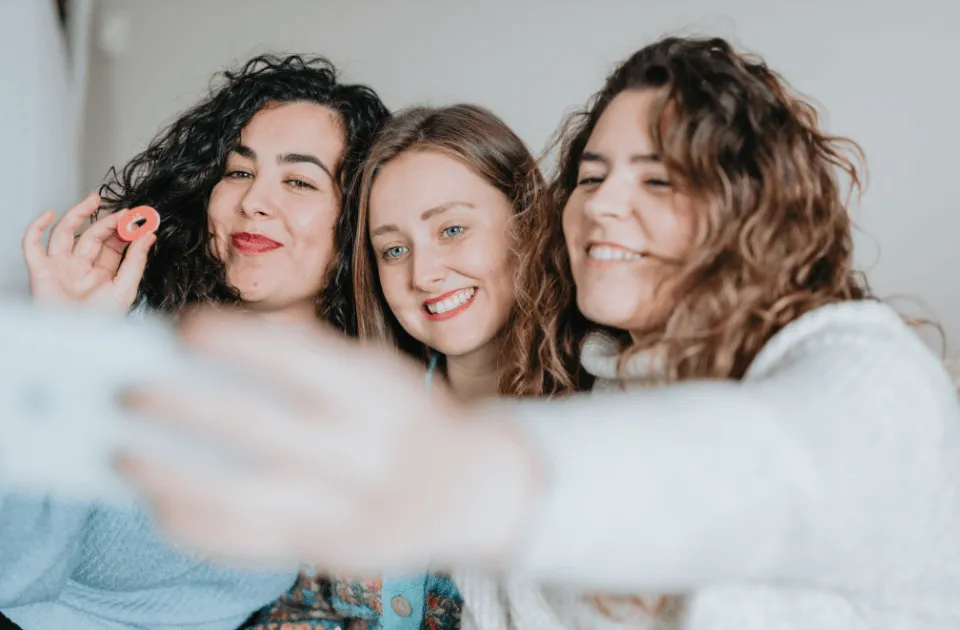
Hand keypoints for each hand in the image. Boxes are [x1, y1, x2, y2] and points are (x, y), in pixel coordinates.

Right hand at [22, 192, 154, 310]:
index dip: (125, 231)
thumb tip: (149, 236)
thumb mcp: (126, 288)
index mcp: (103, 276)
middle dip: (108, 222)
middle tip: (124, 211)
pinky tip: (51, 214)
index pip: (114, 246)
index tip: (140, 218)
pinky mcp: (40, 270)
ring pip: (66, 233)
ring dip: (78, 214)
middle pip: (93, 236)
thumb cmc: (100, 322)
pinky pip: (32, 244)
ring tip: (95, 199)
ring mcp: (60, 267)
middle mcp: (81, 269)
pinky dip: (37, 227)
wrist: (76, 338)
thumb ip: (137, 260)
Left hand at [118, 308, 539, 572]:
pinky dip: (196, 525)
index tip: (182, 328)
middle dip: (184, 407)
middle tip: (130, 391)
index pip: (298, 357)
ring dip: (171, 475)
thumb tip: (205, 370)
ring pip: (243, 496)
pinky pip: (251, 544)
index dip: (235, 340)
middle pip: (258, 427)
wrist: (475, 488)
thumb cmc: (408, 419)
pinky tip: (160, 505)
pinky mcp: (333, 551)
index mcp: (379, 393)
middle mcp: (366, 449)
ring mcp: (350, 507)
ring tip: (124, 454)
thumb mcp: (377, 378)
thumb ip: (309, 370)